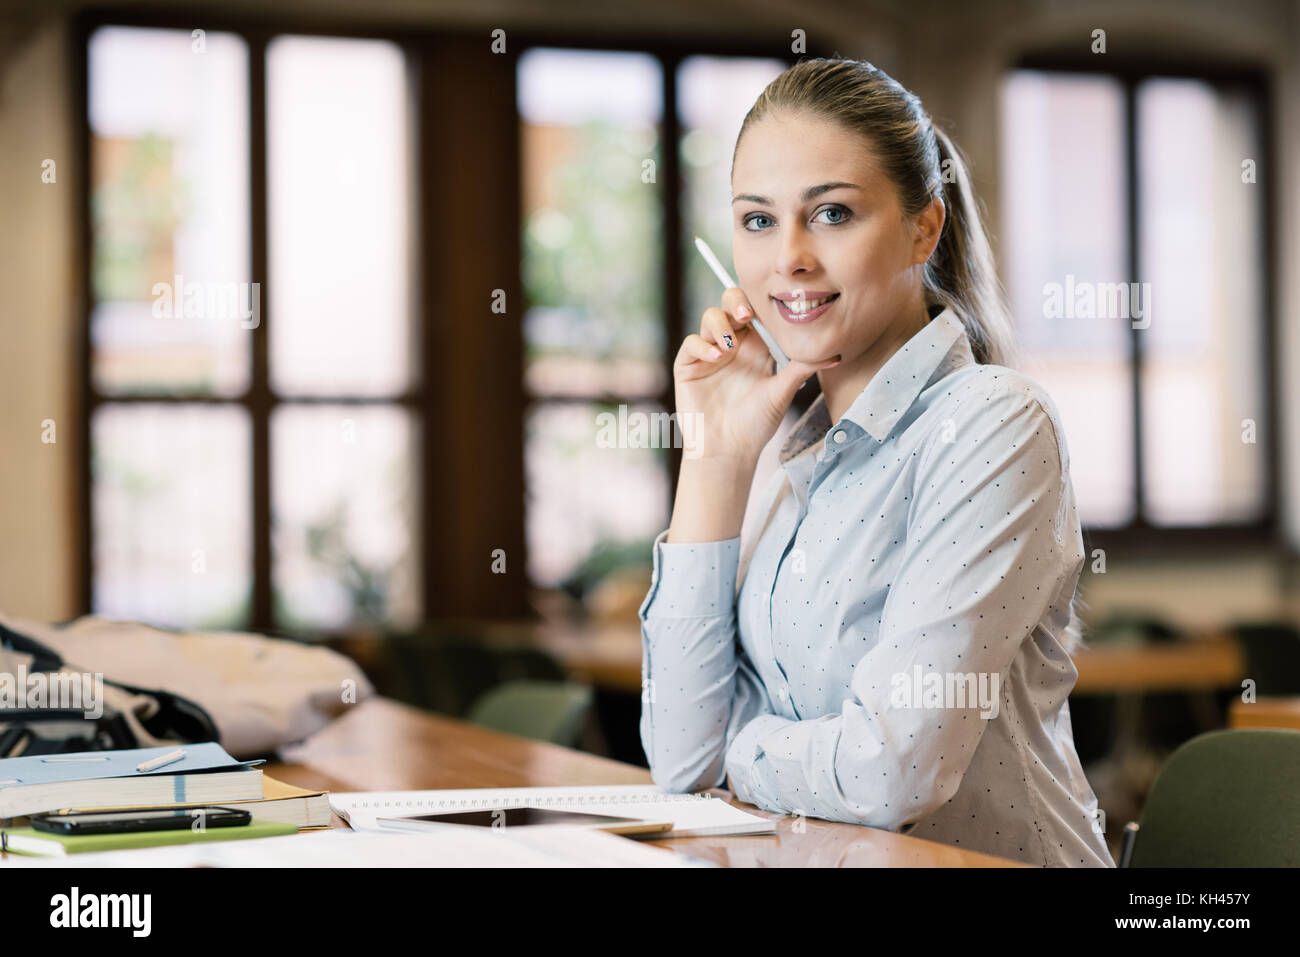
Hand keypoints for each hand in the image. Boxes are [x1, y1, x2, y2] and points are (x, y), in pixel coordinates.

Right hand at [673, 286, 839, 464]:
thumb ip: (802, 369)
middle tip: (746, 315)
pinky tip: (717, 357)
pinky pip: (691, 343)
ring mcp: (709, 354)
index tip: (769, 310)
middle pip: (730, 305)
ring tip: (730, 345)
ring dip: (720, 324)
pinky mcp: (688, 366)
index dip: (760, 303)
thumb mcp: (782, 393)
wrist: (729, 450)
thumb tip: (834, 355)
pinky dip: (703, 345)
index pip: (757, 312)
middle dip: (736, 301)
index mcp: (756, 347)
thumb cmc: (756, 424)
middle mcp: (733, 345)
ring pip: (710, 318)